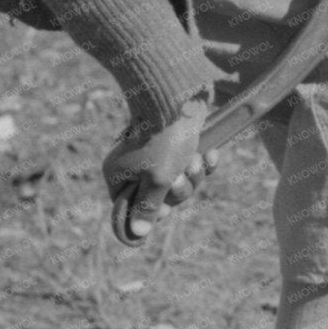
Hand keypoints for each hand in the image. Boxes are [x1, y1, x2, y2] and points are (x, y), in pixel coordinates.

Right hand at [101, 95, 216, 245]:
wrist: (181, 95)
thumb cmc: (165, 139)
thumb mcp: (157, 180)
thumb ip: (149, 208)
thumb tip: (137, 233)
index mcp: (118, 174)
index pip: (128, 208)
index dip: (150, 213)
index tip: (166, 209)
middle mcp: (133, 165)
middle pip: (158, 197)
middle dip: (178, 190)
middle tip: (181, 177)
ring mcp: (155, 154)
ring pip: (178, 181)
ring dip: (192, 175)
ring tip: (194, 160)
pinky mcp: (177, 144)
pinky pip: (189, 165)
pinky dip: (201, 162)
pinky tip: (209, 154)